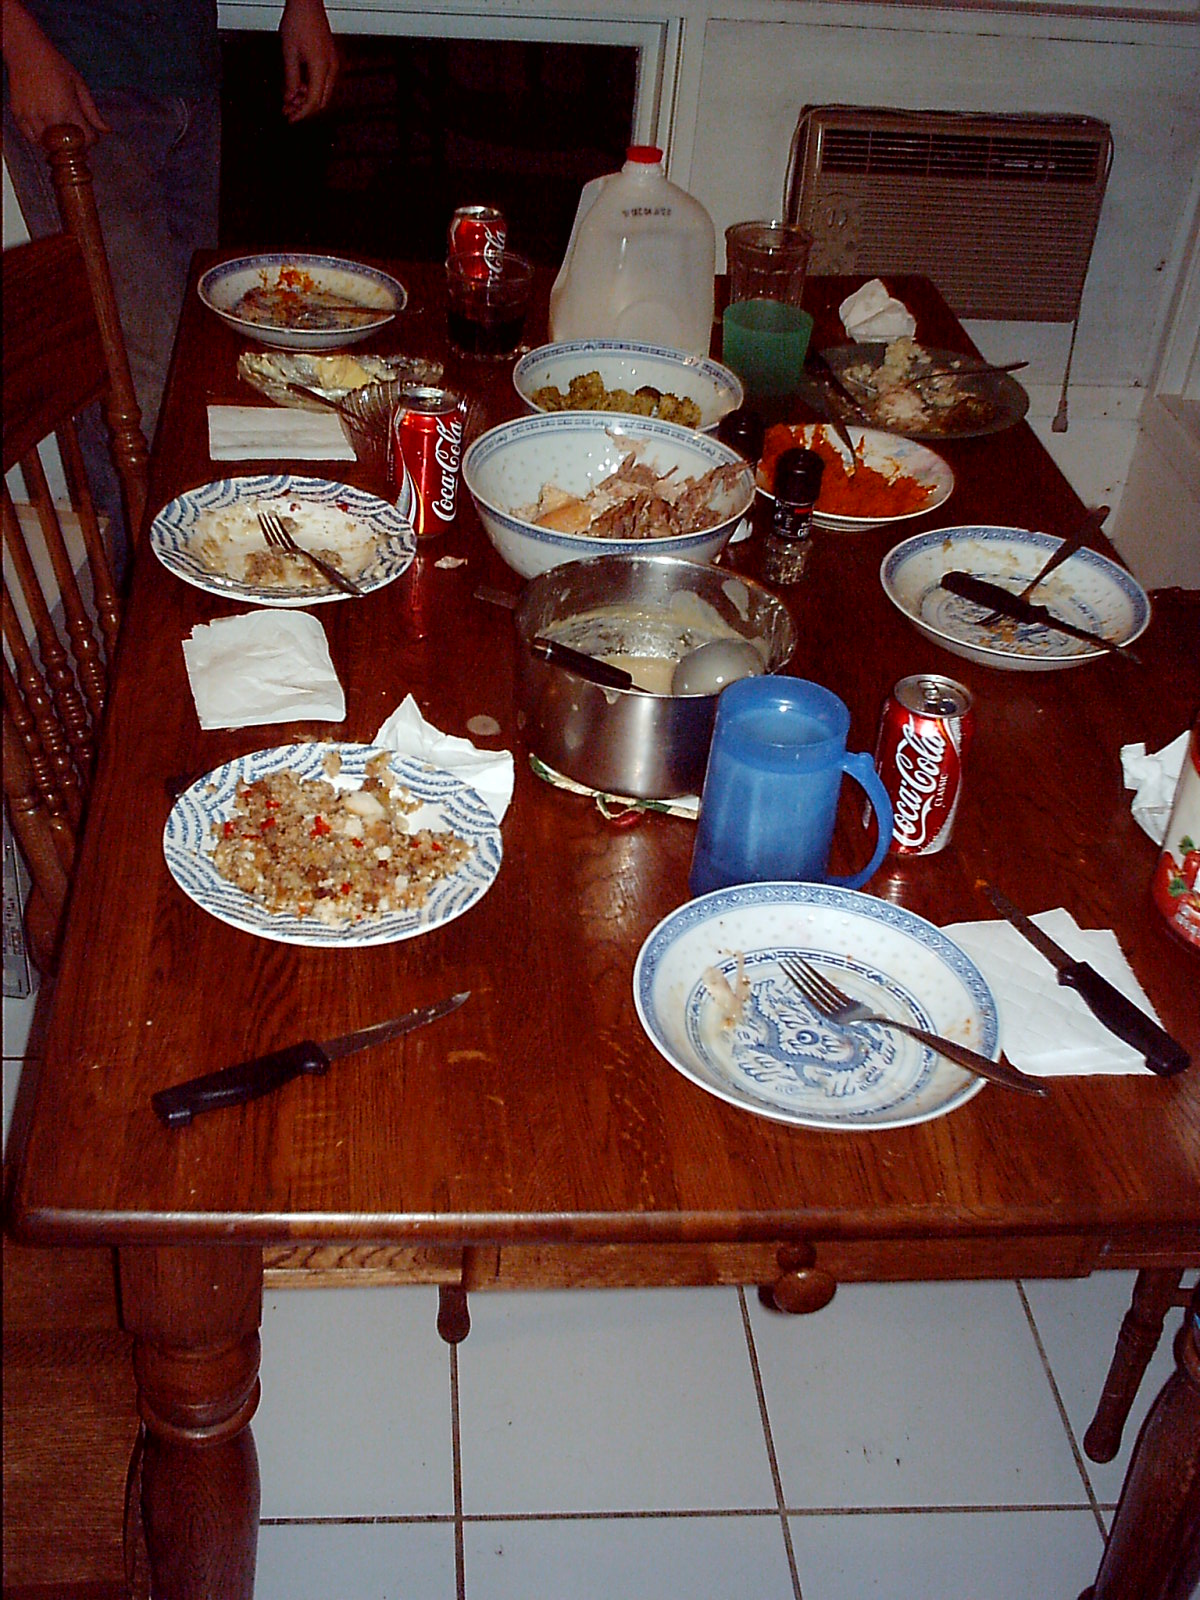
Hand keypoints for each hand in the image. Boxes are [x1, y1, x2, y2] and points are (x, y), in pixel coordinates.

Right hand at [2, 0, 108, 144]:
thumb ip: (92, 112)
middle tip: (78, 138)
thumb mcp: (79, 85)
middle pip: (68, 147)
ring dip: (58, 144)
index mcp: (68, 108)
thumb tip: (107, 130)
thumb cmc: (55, 65)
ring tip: (62, 132)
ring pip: (49, 146)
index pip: (86, 139)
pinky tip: (46, 130)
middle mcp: (49, 116)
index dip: (92, 140)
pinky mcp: (18, 116)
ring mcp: (32, 117)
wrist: (26, 51)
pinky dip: (41, 140)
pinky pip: (32, 139)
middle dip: (76, 145)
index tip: (92, 136)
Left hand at [279, 0, 338, 122]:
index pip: (314, 102)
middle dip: (305, 109)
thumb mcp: (289, 53)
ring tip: (290, 99)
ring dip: (308, 99)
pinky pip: (324, 83)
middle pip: (321, 102)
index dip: (301, 113)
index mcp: (321, 68)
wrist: (307, 3)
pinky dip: (312, 89)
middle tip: (288, 111)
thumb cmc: (298, 21)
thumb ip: (290, 80)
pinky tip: (299, 87)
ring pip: (323, 94)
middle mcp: (332, 69)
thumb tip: (290, 99)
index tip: (290, 118)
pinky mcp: (331, 60)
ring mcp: (333, 64)